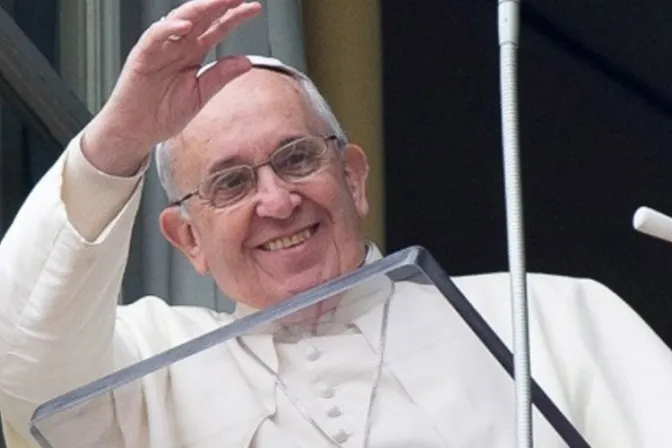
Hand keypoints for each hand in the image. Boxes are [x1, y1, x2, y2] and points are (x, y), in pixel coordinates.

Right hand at [82, 0, 260, 175]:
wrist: (136, 131)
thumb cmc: (163, 113)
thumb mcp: (200, 95)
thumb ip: (220, 77)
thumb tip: (247, 62)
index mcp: (192, 53)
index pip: (217, 28)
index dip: (234, 17)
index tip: (254, 8)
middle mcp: (177, 46)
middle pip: (201, 18)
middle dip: (220, 4)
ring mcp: (160, 48)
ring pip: (179, 20)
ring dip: (198, 8)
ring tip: (218, 1)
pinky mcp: (142, 56)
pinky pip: (155, 37)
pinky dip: (169, 29)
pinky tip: (185, 26)